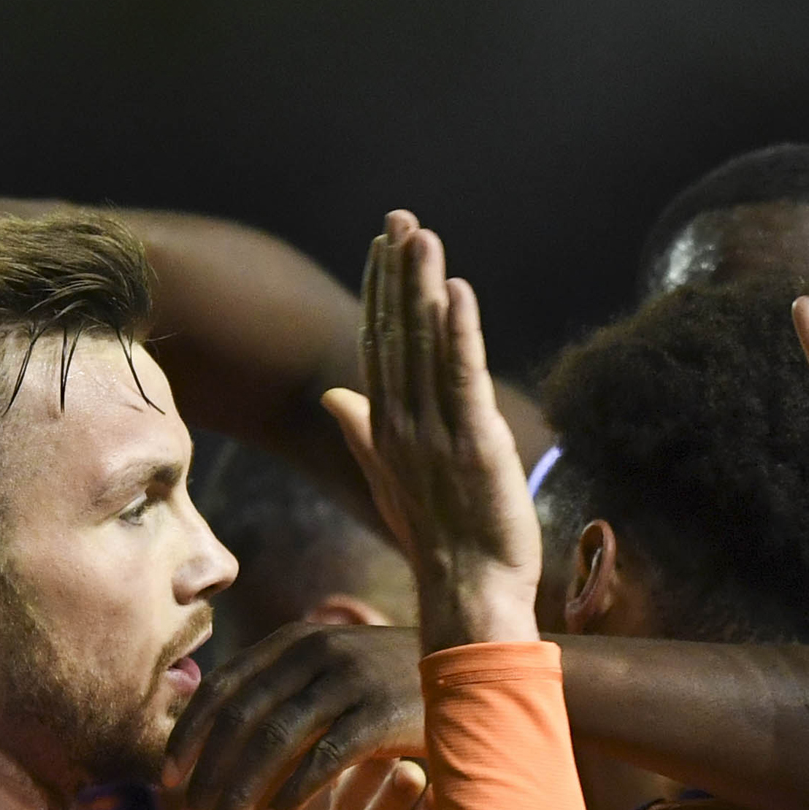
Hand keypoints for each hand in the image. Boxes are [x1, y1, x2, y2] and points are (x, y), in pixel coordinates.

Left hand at [162, 623, 425, 809]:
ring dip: (238, 795)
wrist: (473, 665)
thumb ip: (281, 685)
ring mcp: (351, 680)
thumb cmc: (391, 681)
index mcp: (294, 639)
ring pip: (274, 742)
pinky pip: (325, 758)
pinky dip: (293, 793)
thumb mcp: (331, 665)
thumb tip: (218, 728)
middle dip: (206, 779)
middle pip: (240, 719)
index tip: (168, 783)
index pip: (222, 688)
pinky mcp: (383, 713)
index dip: (189, 736)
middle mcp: (316, 651)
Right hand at [323, 212, 540, 650]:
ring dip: (423, 288)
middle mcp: (403, 424)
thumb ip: (362, 431)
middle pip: (397, 333)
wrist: (468, 591)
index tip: (385, 243)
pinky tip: (457, 292)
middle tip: (401, 218)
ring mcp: (435, 433)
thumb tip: (335, 395)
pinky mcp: (474, 444)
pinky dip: (459, 334)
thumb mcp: (391, 478)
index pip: (379, 344)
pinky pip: (462, 378)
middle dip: (398, 273)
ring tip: (423, 237)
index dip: (381, 290)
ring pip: (426, 347)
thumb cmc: (437, 538)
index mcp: (386, 427)